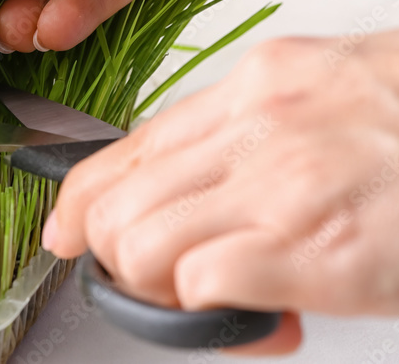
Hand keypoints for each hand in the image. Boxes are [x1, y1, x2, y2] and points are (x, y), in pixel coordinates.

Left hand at [42, 29, 398, 353]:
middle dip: (118, 254)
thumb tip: (201, 197)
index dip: (82, 200)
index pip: (127, 147)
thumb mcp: (330, 94)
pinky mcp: (318, 247)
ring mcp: (281, 185)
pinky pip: (198, 283)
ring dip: (157, 287)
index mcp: (255, 86)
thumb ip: (254, 137)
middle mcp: (256, 126)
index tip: (69, 230)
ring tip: (215, 296)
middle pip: (116, 201)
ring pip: (136, 244)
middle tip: (165, 281)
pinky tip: (260, 312)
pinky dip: (208, 312)